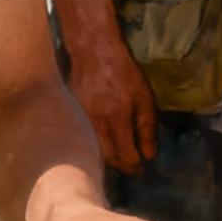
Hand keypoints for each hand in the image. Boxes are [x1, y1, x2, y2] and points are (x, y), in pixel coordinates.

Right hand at [67, 41, 159, 173]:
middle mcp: (96, 123)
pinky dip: (96, 147)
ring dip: (109, 160)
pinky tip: (106, 145)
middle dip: (122, 167)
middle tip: (133, 169)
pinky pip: (85, 140)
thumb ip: (147, 128)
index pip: (125, 155)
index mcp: (117, 117)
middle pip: (108, 159)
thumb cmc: (124, 73)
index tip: (142, 168)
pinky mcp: (72, 116)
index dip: (135, 166)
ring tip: (121, 159)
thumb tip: (149, 155)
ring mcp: (81, 120)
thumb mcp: (144, 97)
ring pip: (95, 151)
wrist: (94, 51)